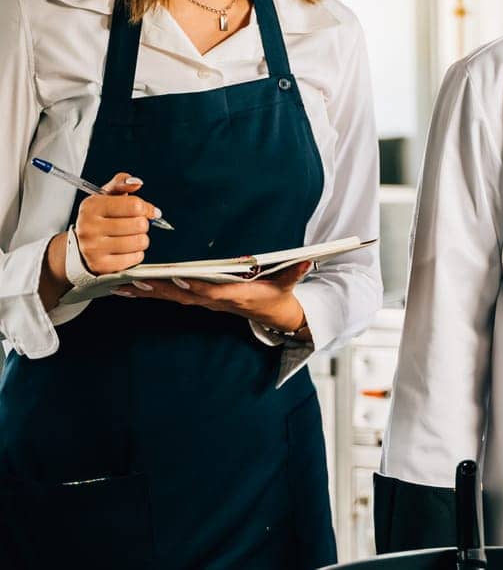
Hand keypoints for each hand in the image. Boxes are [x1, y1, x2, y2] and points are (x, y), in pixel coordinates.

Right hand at [72, 172, 162, 274]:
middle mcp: (88, 227)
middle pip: (139, 224)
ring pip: (140, 241)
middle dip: (143, 224)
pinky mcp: (101, 266)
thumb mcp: (106, 196)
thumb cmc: (98, 218)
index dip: (147, 208)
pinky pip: (136, 258)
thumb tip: (136, 182)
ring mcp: (93, 248)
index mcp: (91, 206)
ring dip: (141, 239)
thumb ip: (121, 183)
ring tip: (130, 236)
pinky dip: (136, 253)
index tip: (147, 211)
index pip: (135, 205)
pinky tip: (125, 249)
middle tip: (134, 225)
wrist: (79, 247)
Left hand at [115, 261, 313, 337]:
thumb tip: (309, 260)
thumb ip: (296, 271)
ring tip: (119, 285)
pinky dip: (147, 292)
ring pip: (171, 297)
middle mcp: (214, 301)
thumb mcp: (289, 284)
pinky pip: (169, 297)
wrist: (272, 315)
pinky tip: (126, 288)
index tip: (179, 280)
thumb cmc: (277, 295)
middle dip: (158, 289)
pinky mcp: (197, 300)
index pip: (213, 292)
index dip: (196, 287)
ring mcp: (204, 303)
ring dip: (145, 291)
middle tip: (134, 281)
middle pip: (183, 296)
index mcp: (235, 296)